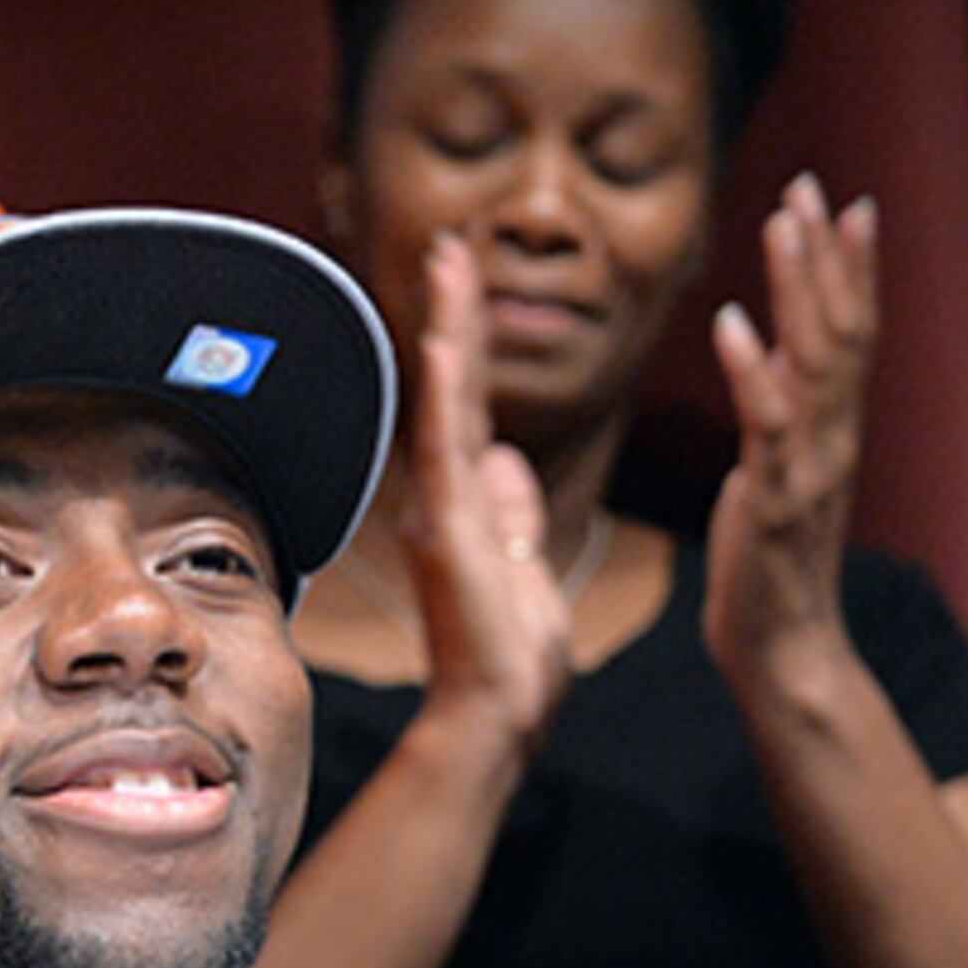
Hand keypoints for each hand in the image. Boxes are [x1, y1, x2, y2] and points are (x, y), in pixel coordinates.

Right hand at [393, 230, 570, 744]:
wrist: (496, 719)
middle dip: (454, 316)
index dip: (474, 348)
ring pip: (446, 401)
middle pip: (452, 391)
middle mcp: (444, 501)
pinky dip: (449, 387)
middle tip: (451, 247)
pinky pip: (446, 443)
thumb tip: (508, 468)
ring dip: (450, 330)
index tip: (471, 289)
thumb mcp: (526, 575)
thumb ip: (514, 519)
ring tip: (450, 262)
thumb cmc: (513, 665)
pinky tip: (448, 337)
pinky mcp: (447, 529)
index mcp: (467, 510)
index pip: (474, 411)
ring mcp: (441, 512)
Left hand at [702, 174, 874, 687]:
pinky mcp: (772, 502)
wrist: (783, 649)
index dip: (851, 268)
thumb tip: (769, 358)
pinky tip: (730, 324)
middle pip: (844, 331)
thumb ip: (780, 415)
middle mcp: (834, 439)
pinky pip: (767, 425)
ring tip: (783, 224)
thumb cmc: (769, 565)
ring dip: (799, 288)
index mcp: (834, 431)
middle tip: (812, 187)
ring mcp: (808, 468)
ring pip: (815, 362)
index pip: (853, 334)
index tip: (845, 203)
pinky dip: (751, 371)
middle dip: (828, 256)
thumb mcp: (775, 472)